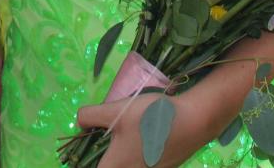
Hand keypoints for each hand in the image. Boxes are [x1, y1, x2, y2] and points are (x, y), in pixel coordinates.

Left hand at [75, 88, 226, 167]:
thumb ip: (90, 116)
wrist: (194, 121)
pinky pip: (143, 164)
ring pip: (128, 165)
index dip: (85, 159)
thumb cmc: (151, 117)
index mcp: (116, 166)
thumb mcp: (115, 111)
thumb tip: (80, 123)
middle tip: (105, 135)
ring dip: (123, 154)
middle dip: (104, 154)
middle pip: (111, 167)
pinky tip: (144, 134)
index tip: (86, 144)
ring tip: (126, 133)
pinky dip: (138, 153)